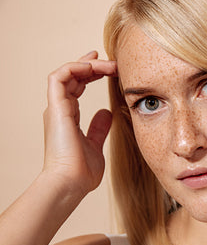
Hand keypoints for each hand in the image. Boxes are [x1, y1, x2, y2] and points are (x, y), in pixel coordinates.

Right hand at [42, 51, 116, 197]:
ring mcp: (57, 108)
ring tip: (108, 64)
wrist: (70, 183)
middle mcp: (60, 110)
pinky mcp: (56, 108)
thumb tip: (107, 112)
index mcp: (68, 117)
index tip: (109, 67)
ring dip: (87, 65)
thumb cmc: (81, 171)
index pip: (77, 87)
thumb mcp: (96, 145)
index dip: (91, 74)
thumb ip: (99, 128)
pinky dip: (75, 68)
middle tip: (113, 62)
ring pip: (67, 73)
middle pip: (72, 77)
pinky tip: (93, 68)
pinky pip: (60, 77)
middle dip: (92, 65)